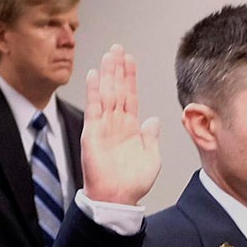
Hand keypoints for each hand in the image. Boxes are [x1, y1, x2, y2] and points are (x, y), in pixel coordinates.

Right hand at [80, 45, 160, 206]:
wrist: (118, 198)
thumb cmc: (133, 182)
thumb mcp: (151, 157)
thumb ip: (151, 137)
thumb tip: (154, 120)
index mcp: (131, 127)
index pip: (130, 96)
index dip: (130, 77)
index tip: (130, 60)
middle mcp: (117, 123)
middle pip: (117, 89)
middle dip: (118, 69)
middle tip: (118, 48)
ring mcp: (104, 126)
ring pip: (106, 93)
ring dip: (107, 74)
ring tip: (109, 55)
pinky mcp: (93, 132)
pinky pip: (93, 108)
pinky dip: (93, 91)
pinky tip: (93, 75)